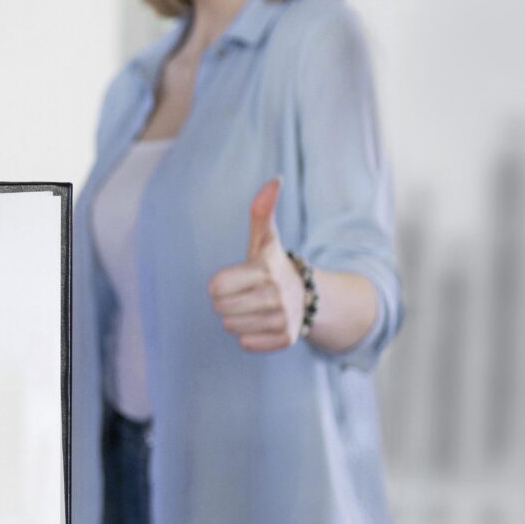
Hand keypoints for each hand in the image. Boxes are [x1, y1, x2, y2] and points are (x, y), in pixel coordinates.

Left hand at [207, 177, 306, 351]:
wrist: (307, 296)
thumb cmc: (272, 265)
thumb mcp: (265, 239)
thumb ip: (262, 211)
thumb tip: (274, 180)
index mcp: (265, 269)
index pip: (217, 287)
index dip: (220, 284)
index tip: (234, 279)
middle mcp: (276, 294)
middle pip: (221, 309)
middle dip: (226, 302)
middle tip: (244, 294)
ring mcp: (283, 318)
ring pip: (232, 327)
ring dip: (237, 319)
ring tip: (253, 307)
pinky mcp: (287, 338)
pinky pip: (247, 343)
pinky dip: (249, 336)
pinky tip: (262, 322)